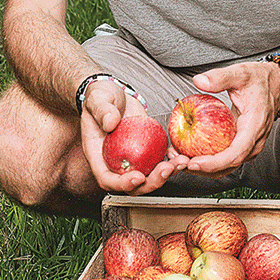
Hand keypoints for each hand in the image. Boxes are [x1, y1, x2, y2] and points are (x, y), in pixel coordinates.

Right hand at [78, 77, 182, 194]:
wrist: (114, 94)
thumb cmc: (101, 98)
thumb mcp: (98, 99)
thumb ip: (102, 110)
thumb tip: (110, 123)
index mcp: (98, 156)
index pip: (108, 179)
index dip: (122, 183)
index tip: (138, 177)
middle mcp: (115, 162)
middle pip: (133, 185)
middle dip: (152, 182)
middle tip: (167, 169)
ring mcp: (132, 159)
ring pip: (149, 176)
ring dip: (167, 173)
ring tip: (181, 162)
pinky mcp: (145, 152)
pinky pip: (158, 162)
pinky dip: (171, 161)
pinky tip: (180, 154)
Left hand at [185, 60, 279, 174]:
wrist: (276, 85)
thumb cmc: (259, 80)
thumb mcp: (240, 73)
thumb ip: (220, 77)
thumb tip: (199, 81)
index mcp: (255, 126)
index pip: (236, 153)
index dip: (215, 162)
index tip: (194, 162)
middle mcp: (254, 141)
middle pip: (229, 165)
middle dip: (202, 169)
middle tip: (178, 161)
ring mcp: (249, 146)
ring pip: (226, 166)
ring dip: (202, 168)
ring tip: (179, 158)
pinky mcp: (242, 145)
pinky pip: (225, 158)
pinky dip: (207, 160)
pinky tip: (189, 152)